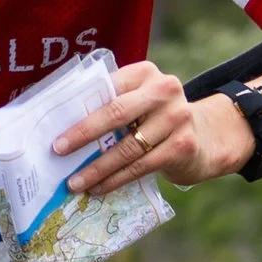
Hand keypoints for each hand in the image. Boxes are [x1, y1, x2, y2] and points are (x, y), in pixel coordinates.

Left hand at [51, 60, 244, 193]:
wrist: (206, 137)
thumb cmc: (156, 119)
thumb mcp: (138, 101)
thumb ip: (111, 103)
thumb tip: (63, 127)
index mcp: (145, 73)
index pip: (107, 87)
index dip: (80, 108)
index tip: (56, 126)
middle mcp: (164, 90)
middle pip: (116, 114)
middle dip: (83, 134)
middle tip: (58, 151)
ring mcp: (177, 118)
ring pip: (127, 147)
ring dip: (97, 167)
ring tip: (74, 182)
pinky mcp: (182, 145)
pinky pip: (140, 166)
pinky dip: (116, 179)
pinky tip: (99, 188)